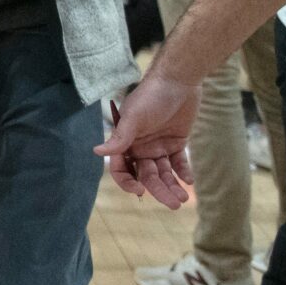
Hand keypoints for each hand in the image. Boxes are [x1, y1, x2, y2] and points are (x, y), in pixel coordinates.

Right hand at [95, 72, 198, 208]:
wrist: (178, 80)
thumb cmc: (151, 96)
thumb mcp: (134, 117)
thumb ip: (119, 137)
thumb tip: (96, 152)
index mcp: (126, 141)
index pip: (121, 169)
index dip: (127, 182)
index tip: (141, 191)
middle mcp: (140, 146)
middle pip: (146, 175)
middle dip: (159, 190)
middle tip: (174, 204)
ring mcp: (158, 145)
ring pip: (164, 173)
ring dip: (172, 186)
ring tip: (183, 198)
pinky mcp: (176, 142)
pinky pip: (178, 163)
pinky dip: (183, 173)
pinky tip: (189, 180)